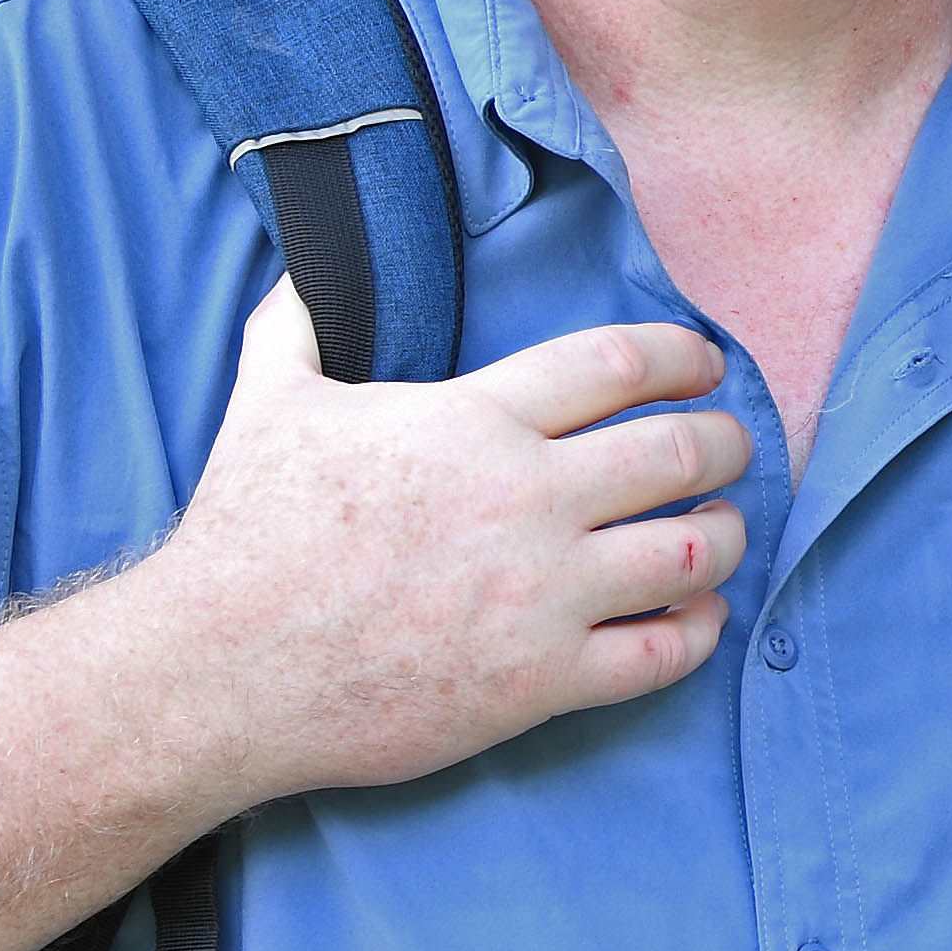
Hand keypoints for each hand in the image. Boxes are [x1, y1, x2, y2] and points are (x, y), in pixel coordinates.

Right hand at [125, 285, 749, 807]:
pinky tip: (697, 617)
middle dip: (727, 444)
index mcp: (474, 421)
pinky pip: (665, 654)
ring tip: (722, 531)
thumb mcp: (266, 402)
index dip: (685, 357)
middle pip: (682, 452)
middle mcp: (526, 499)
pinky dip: (699, 631)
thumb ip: (296, 326)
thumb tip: (301, 270)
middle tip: (732, 449)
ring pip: (693, 552)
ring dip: (726, 536)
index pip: (622, 363)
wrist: (219, 668)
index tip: (707, 365)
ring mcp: (541, 595)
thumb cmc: (244, 534)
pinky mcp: (541, 681)